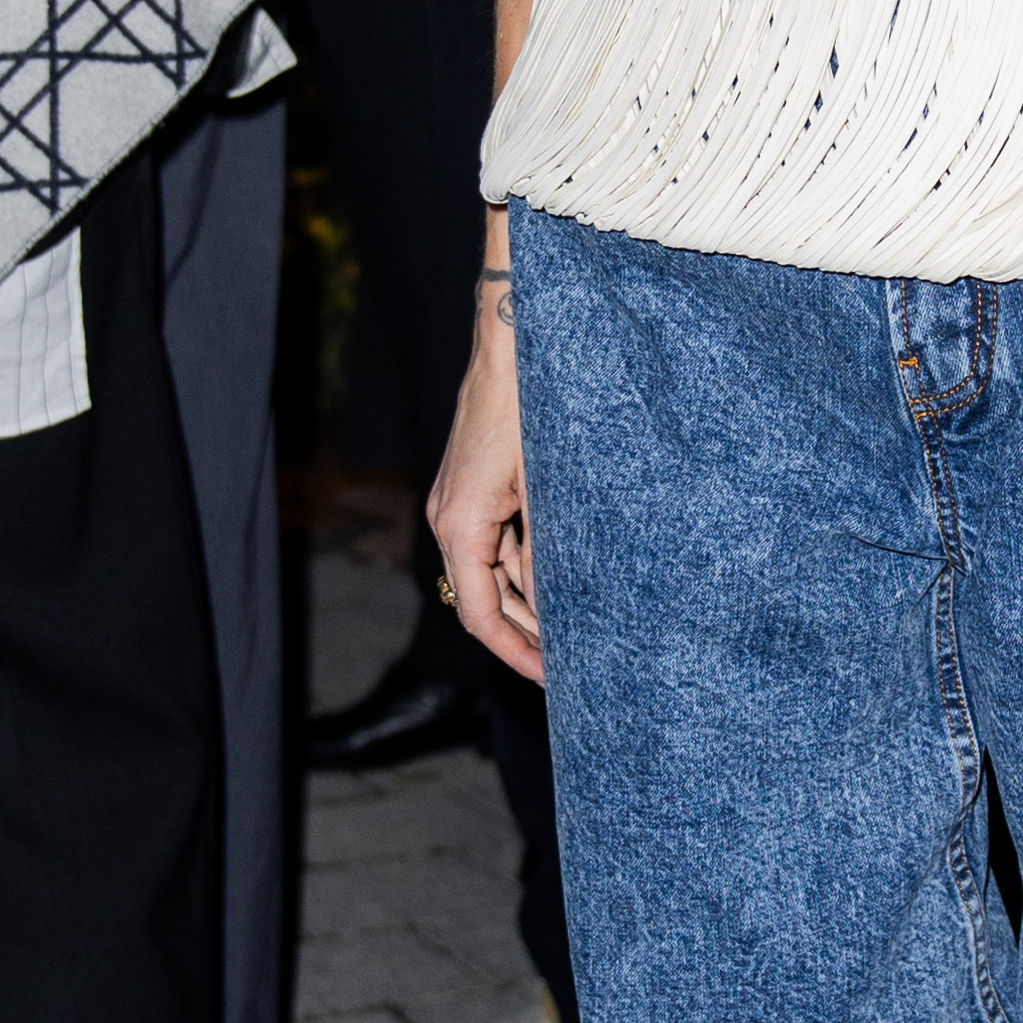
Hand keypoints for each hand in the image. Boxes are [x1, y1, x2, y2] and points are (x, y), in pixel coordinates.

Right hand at [431, 259, 542, 673]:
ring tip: (572, 633)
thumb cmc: (532, 409)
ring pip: (489, 574)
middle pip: (482, 600)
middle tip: (569, 666)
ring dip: (526, 605)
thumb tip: (551, 609)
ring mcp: (459, 504)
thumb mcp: (546, 491)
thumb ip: (545, 554)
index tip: (549, 678)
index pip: (477, 611)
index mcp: (461, 525)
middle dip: (523, 636)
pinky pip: (494, 546)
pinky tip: (560, 584)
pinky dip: (523, 571)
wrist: (512, 345)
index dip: (513, 651)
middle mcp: (450, 520)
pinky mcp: (475, 490)